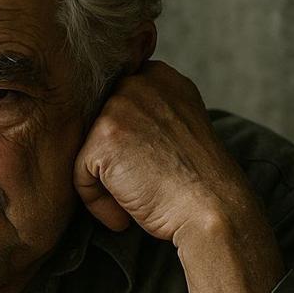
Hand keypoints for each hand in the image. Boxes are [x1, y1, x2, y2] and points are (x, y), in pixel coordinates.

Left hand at [72, 61, 257, 244]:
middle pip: (97, 130)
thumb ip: (149, 114)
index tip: (151, 170)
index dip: (126, 148)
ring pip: (87, 152)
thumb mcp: (179, 128)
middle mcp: (139, 82)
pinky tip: (124, 215)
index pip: (114, 108)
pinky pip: (80, 175)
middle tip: (144, 187)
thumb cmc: (197, 184)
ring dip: (106, 186)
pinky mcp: (103, 136)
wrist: (213, 210)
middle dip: (113, 164)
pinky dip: (97, 202)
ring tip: (136, 201)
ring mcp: (120, 106)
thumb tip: (115, 129)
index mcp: (160, 77)